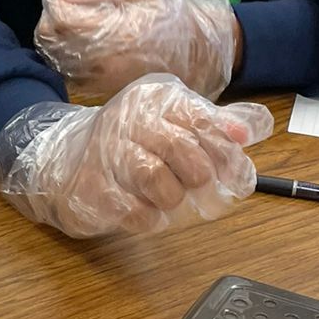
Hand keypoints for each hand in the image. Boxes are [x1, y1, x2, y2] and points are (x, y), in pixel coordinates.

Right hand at [0, 77, 272, 239]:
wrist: (63, 161)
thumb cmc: (132, 144)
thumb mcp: (174, 122)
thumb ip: (217, 124)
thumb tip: (255, 129)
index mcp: (155, 100)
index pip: (203, 120)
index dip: (227, 151)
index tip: (237, 174)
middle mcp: (128, 120)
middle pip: (184, 150)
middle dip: (201, 176)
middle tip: (201, 188)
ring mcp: (106, 155)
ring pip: (157, 180)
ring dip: (173, 197)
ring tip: (169, 198)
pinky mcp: (91, 190)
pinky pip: (134, 211)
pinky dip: (150, 218)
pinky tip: (147, 213)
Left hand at [36, 0, 239, 101]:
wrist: (206, 52)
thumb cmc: (176, 13)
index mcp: (114, 33)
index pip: (59, 17)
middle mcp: (102, 64)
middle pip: (51, 40)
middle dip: (54, 17)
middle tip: (72, 2)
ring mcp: (102, 83)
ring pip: (57, 59)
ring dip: (60, 38)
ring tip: (82, 21)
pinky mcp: (104, 94)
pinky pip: (70, 74)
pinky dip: (69, 56)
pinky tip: (88, 43)